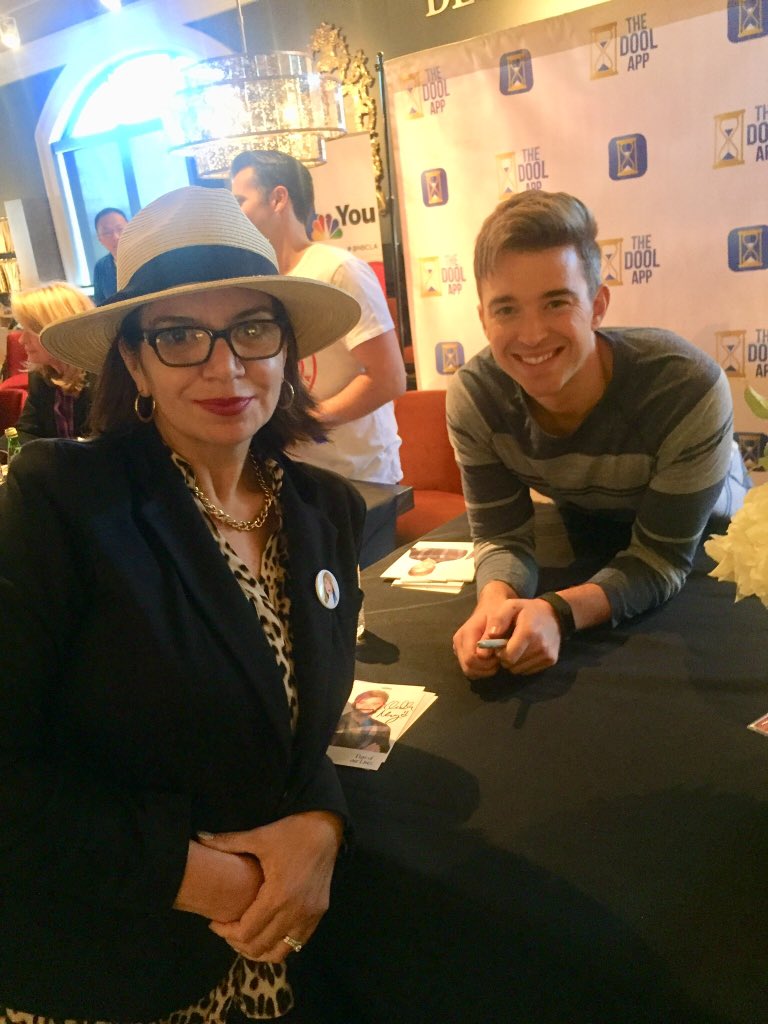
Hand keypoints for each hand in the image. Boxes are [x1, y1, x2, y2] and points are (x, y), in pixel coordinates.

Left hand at [197, 811, 343, 960]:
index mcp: (278, 896)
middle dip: (237, 944)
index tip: (215, 924)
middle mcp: (295, 912)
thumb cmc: (292, 832)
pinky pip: (296, 943)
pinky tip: (268, 931)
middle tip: (226, 930)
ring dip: (259, 950)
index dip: (225, 933)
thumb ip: (228, 842)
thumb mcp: (259, 836)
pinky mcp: (319, 914)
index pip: (246, 933)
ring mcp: (309, 916)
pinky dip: (279, 944)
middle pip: (260, 947)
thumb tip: (201, 837)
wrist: (327, 829)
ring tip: (245, 936)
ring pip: (280, 953)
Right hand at [453, 602, 507, 678]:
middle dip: (486, 668)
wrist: (491, 606)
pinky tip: (490, 661)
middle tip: (499, 659)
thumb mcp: (497, 618)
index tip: (500, 654)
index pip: (471, 658)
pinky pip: (470, 670)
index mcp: (466, 634)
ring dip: (484, 671)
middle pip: (469, 668)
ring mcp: (458, 649)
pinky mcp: (461, 653)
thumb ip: (490, 634)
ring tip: (496, 659)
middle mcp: (458, 642)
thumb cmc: (497, 611)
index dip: (487, 662)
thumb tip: (484, 654)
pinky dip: (481, 670)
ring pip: (469, 671)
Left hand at [489, 598, 561, 674]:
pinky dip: (524, 663)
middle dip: (506, 658)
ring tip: (518, 647)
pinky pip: (529, 670)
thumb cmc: (527, 610)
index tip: (499, 646)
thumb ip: (498, 619)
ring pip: (520, 670)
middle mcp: (540, 646)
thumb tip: (490, 635)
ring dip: (515, 661)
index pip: (508, 656)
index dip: (500, 653)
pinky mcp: (552, 660)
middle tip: (508, 645)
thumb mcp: (510, 606)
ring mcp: (547, 655)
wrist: (554, 615)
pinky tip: (527, 650)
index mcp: (528, 632)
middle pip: (513, 665)